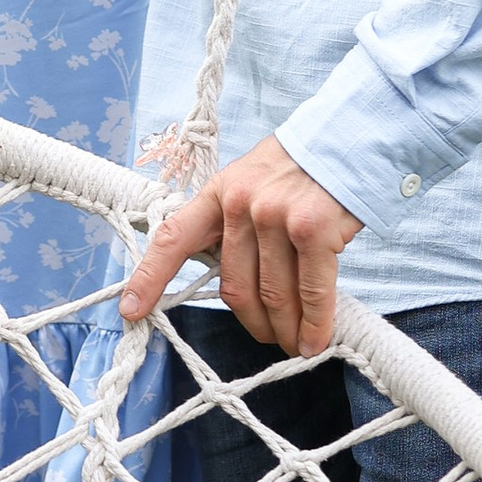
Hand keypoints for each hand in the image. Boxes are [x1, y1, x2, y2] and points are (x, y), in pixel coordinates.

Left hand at [120, 134, 363, 352]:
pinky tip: (316, 339)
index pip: (173, 239)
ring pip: (272, 295)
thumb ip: (234, 224)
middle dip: (253, 323)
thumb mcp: (251, 182)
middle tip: (270, 337)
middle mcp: (240, 205)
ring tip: (295, 344)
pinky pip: (309, 291)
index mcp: (217, 193)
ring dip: (285, 330)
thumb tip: (231, 281)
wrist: (348, 137)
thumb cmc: (300, 169)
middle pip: (234, 287)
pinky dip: (314, 323)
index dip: (149, 278)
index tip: (132, 310)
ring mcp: (276, 217)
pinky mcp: (313, 230)